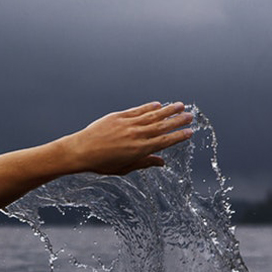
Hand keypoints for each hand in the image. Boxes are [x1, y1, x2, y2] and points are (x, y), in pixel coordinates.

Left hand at [60, 102, 193, 175]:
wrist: (80, 151)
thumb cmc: (101, 163)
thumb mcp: (124, 168)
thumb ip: (144, 163)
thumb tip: (161, 162)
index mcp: (139, 150)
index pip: (164, 142)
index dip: (178, 136)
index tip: (190, 132)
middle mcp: (136, 135)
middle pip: (162, 126)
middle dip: (178, 121)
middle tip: (191, 116)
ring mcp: (128, 124)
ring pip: (153, 115)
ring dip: (168, 110)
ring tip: (180, 105)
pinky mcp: (119, 116)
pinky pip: (138, 110)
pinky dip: (149, 107)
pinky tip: (158, 104)